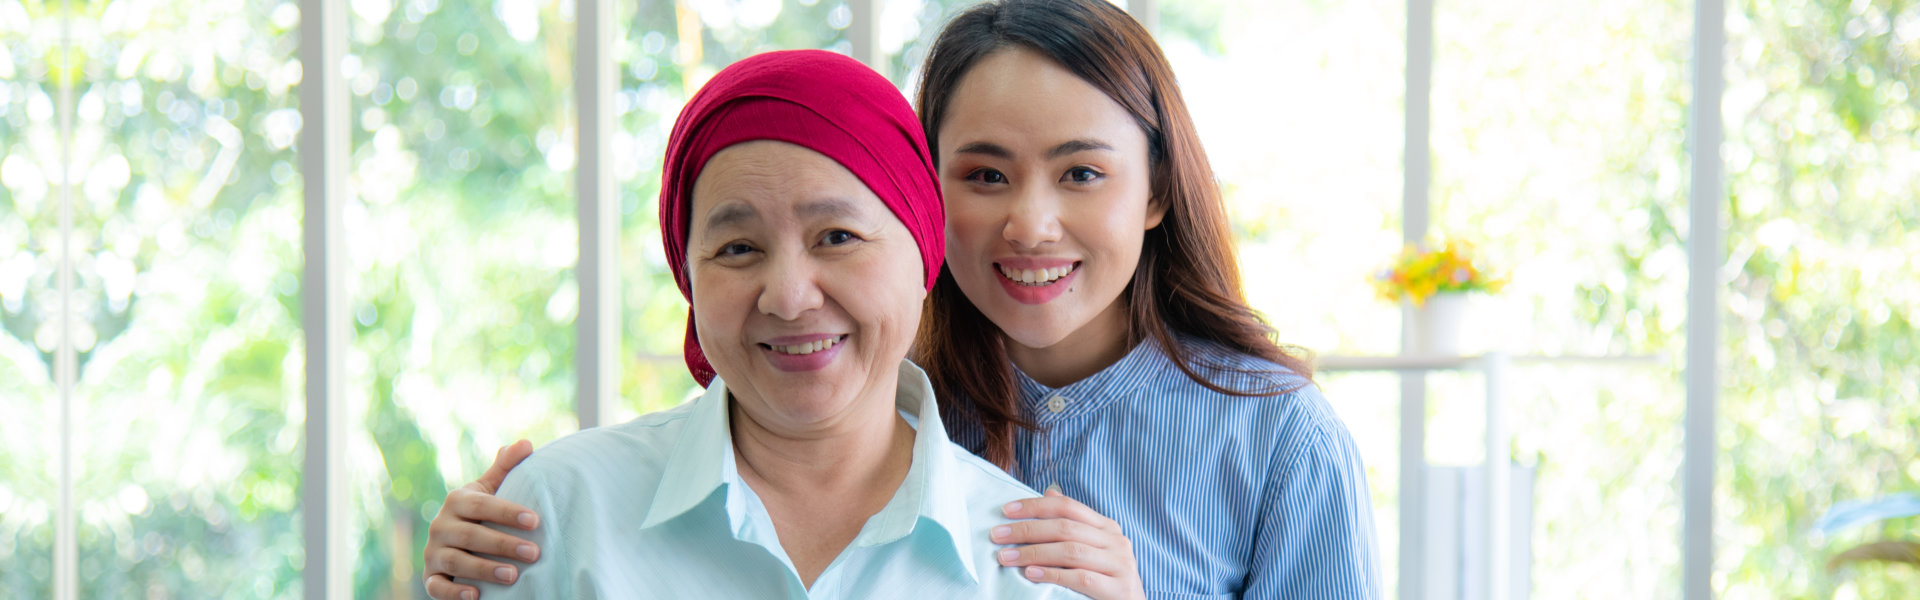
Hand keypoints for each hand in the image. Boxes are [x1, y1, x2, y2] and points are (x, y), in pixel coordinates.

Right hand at [424, 440, 540, 599]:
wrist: (451, 543)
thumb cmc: (478, 514)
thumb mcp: (488, 490)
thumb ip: (505, 468)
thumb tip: (525, 442)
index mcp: (457, 501)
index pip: (482, 505)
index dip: (507, 512)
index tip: (535, 520)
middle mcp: (440, 526)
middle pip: (471, 535)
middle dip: (503, 544)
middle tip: (534, 553)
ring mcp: (433, 553)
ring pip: (456, 562)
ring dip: (484, 569)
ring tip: (513, 576)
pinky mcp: (430, 578)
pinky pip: (437, 587)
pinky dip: (454, 593)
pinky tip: (476, 596)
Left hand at [991, 488, 1146, 599]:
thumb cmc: (1106, 579)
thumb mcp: (1091, 548)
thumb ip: (1073, 524)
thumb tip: (1050, 491)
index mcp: (1107, 527)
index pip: (1067, 506)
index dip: (1035, 506)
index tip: (1005, 511)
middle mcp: (1116, 541)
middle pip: (1065, 527)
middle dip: (1027, 530)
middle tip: (997, 535)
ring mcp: (1120, 564)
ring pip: (1071, 551)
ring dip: (1033, 553)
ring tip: (1006, 557)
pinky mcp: (1119, 589)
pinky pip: (1081, 578)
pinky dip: (1053, 575)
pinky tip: (1030, 574)